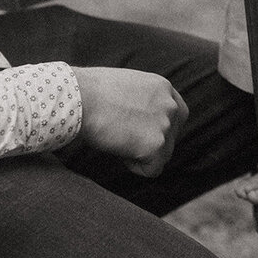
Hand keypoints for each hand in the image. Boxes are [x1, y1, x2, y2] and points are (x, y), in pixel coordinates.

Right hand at [72, 67, 187, 176]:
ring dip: (142, 155)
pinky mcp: (156, 144)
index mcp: (163, 87)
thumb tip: (142, 120)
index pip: (178, 114)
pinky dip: (135, 167)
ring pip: (164, 155)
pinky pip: (153, 169)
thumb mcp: (127, 87)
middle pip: (172, 137)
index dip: (159, 128)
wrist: (80, 99)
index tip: (140, 132)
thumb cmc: (89, 94)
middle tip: (124, 138)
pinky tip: (119, 151)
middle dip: (151, 143)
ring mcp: (165, 124)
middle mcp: (170, 105)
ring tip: (118, 141)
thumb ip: (143, 101)